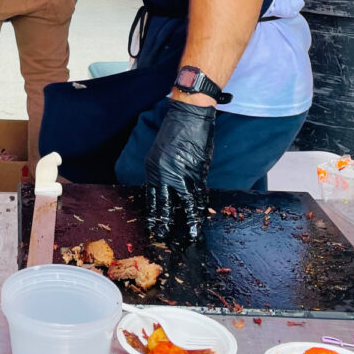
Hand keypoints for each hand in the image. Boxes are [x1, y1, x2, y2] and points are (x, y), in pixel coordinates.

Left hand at [145, 100, 215, 242]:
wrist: (189, 117)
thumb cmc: (175, 132)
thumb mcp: (160, 152)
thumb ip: (162, 170)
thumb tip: (167, 188)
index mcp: (153, 168)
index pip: (151, 197)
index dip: (153, 213)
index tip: (152, 225)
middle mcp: (166, 174)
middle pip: (165, 204)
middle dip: (165, 222)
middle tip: (163, 236)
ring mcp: (182, 174)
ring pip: (186, 203)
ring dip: (189, 220)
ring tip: (191, 235)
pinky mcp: (198, 172)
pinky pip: (199, 193)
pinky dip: (201, 206)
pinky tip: (202, 215)